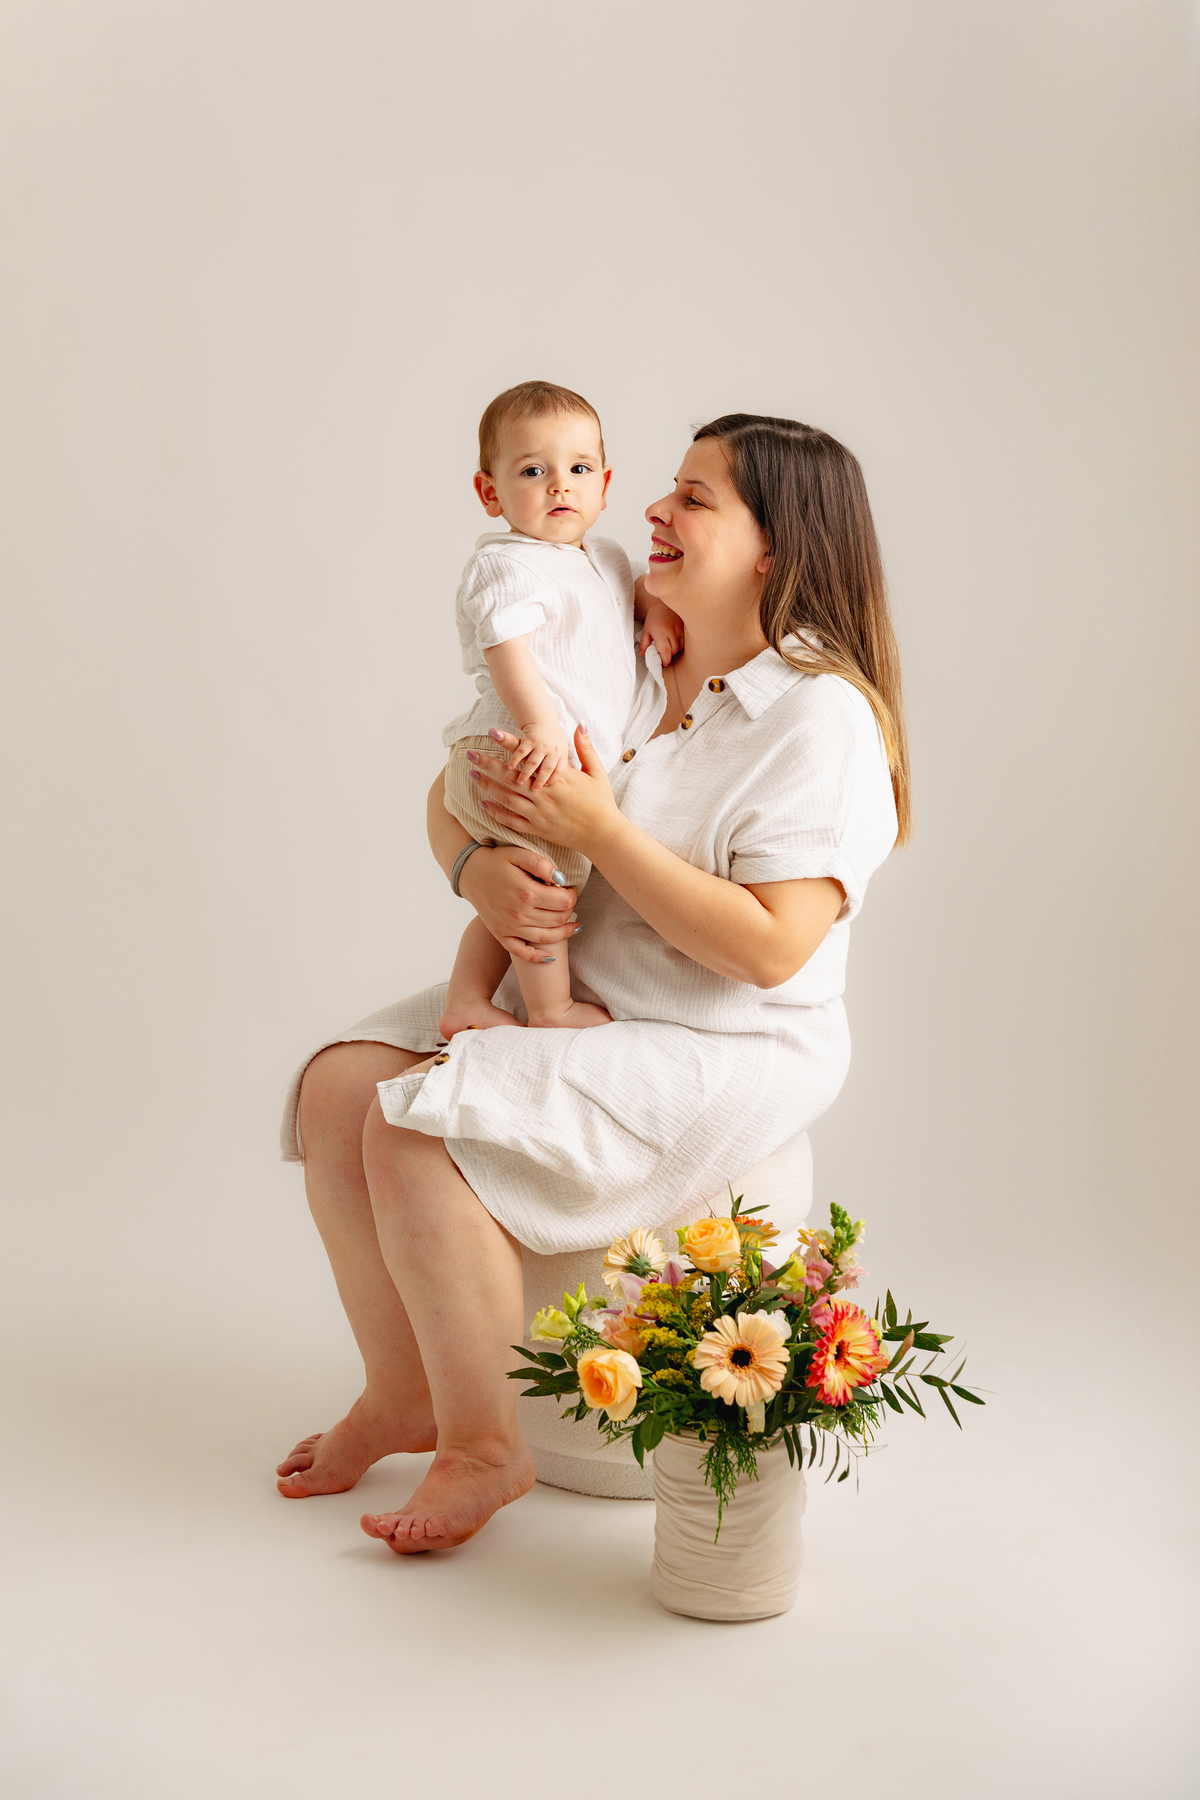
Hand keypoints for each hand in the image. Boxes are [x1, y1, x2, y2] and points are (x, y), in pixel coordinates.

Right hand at [456, 843, 581, 965]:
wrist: (469, 872)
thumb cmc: (495, 861)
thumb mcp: (517, 853)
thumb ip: (541, 864)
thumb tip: (561, 879)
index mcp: (526, 893)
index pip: (563, 901)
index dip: (572, 895)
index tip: (570, 890)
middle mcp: (519, 914)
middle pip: (558, 919)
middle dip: (569, 911)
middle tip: (568, 903)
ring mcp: (510, 928)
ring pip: (546, 937)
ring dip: (564, 932)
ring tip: (573, 926)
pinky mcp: (501, 935)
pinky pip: (522, 953)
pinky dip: (538, 957)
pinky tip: (551, 956)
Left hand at [468, 724, 623, 856]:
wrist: (603, 834)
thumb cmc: (602, 802)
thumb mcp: (596, 772)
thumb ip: (585, 748)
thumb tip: (579, 723)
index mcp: (557, 777)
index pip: (528, 755)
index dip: (509, 743)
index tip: (492, 732)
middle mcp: (544, 794)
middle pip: (510, 776)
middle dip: (487, 763)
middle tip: (469, 754)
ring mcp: (539, 813)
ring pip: (506, 797)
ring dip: (487, 785)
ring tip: (471, 775)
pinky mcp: (538, 829)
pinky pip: (511, 820)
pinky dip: (495, 812)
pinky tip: (482, 804)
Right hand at [495, 721, 568, 789]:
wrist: (542, 719)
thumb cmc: (552, 738)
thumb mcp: (562, 749)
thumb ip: (561, 764)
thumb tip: (562, 786)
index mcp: (562, 753)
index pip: (559, 771)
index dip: (553, 781)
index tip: (546, 789)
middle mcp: (552, 749)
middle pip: (547, 769)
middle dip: (539, 781)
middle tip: (533, 792)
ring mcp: (541, 744)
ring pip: (533, 763)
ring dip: (525, 774)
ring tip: (519, 783)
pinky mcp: (529, 739)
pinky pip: (521, 752)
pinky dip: (515, 760)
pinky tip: (510, 768)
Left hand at [638, 598, 683, 666]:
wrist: (665, 602)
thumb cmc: (655, 616)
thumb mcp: (646, 629)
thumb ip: (644, 643)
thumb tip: (642, 654)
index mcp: (660, 632)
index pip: (665, 651)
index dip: (666, 660)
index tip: (664, 663)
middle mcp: (671, 631)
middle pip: (674, 650)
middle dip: (669, 654)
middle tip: (664, 653)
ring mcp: (680, 628)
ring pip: (680, 646)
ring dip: (675, 649)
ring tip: (669, 645)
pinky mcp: (685, 627)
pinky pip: (685, 640)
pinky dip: (680, 643)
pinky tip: (676, 640)